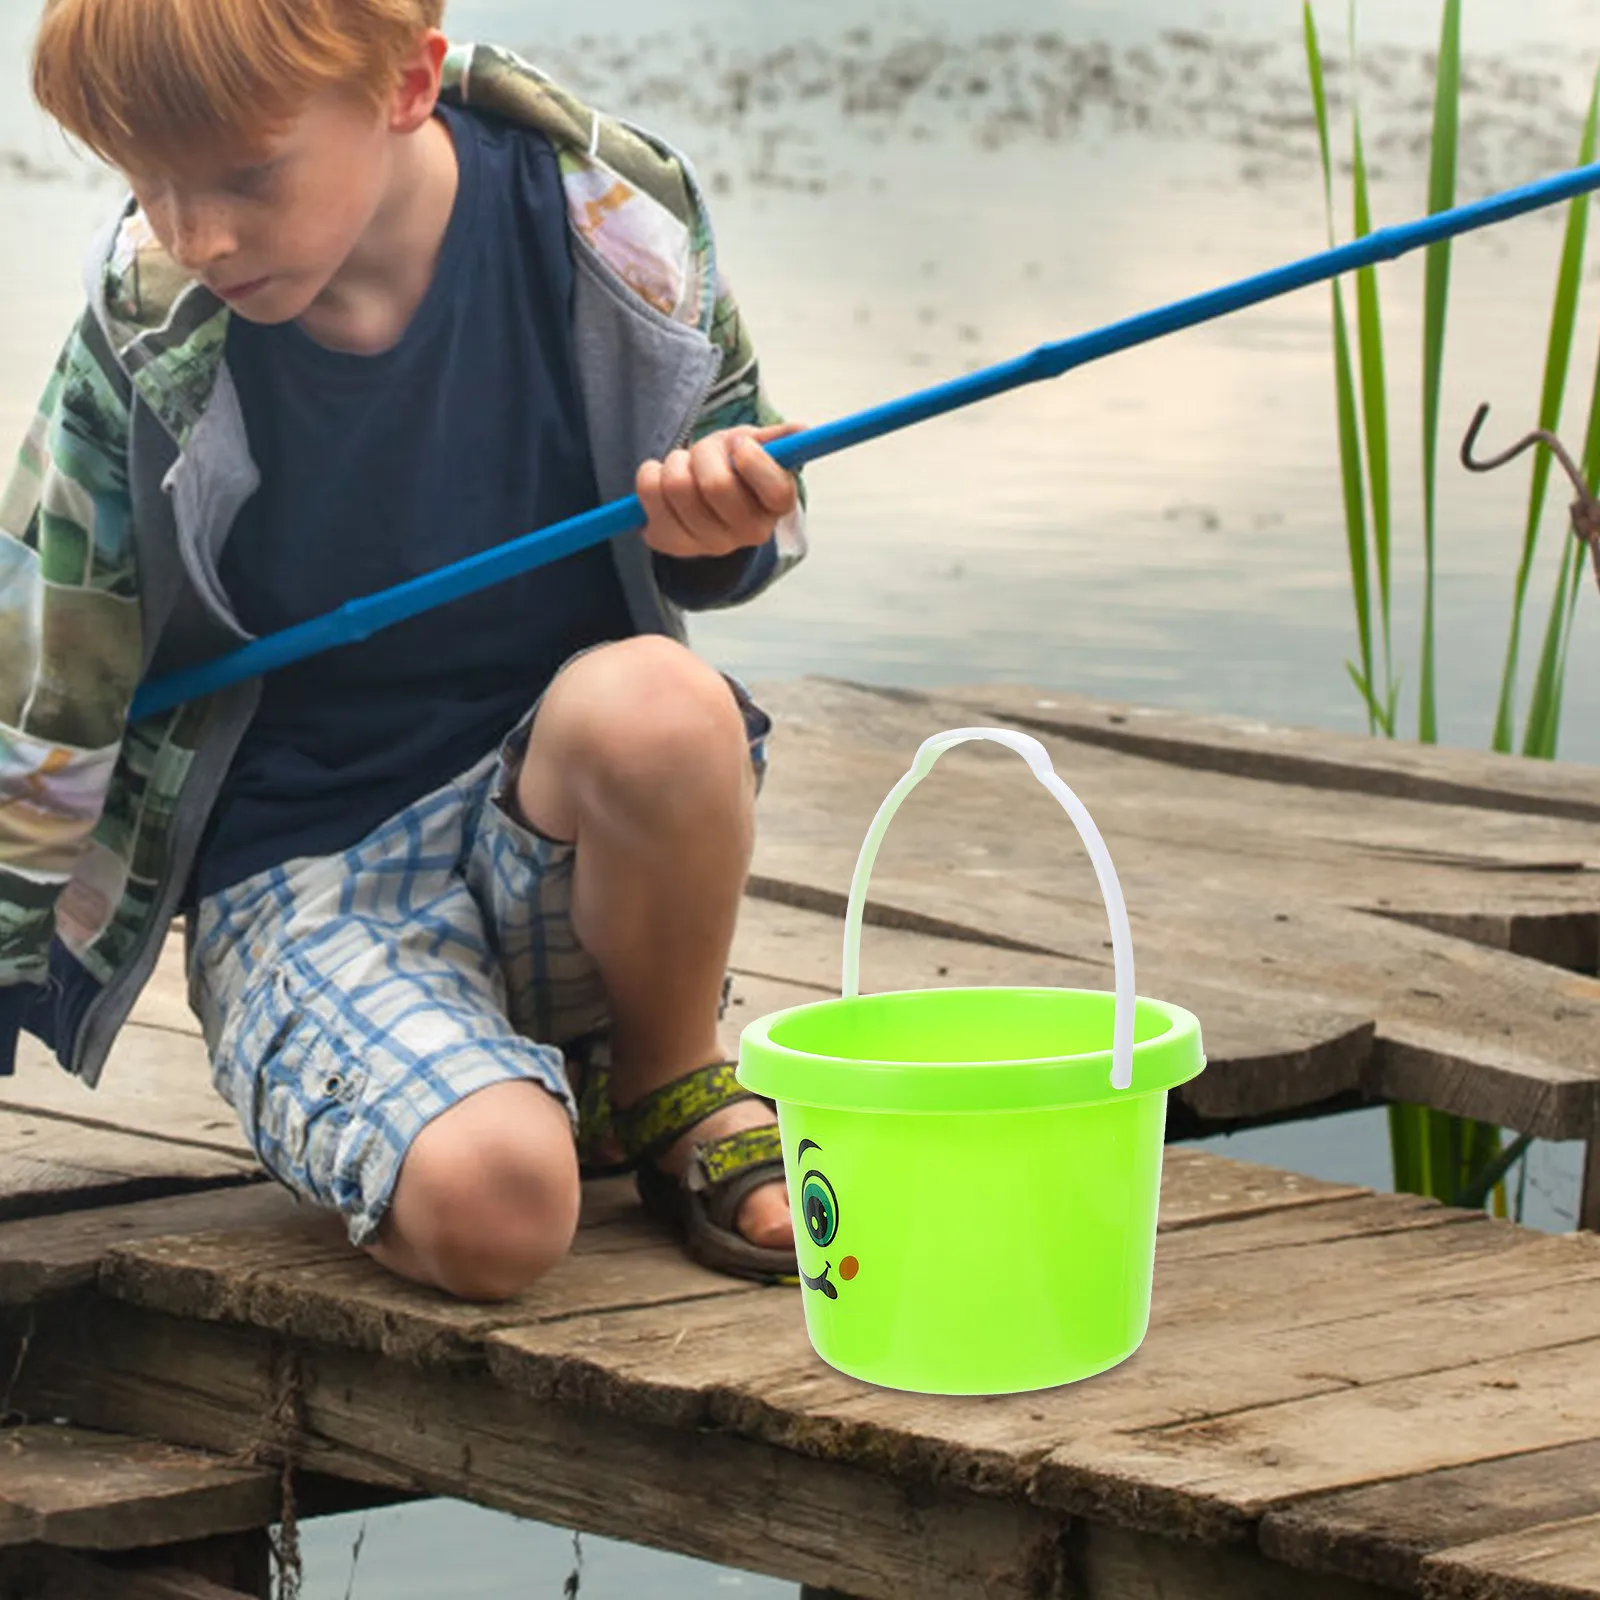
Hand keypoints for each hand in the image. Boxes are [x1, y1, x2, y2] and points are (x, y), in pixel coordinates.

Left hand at [637, 422, 802, 558]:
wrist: (702, 503)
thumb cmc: (734, 470)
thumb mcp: (758, 449)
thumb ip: (777, 439)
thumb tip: (800, 430)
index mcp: (776, 507)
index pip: (776, 489)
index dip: (753, 459)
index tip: (739, 445)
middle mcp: (746, 533)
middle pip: (717, 485)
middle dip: (705, 452)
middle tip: (705, 451)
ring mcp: (707, 544)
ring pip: (678, 485)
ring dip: (676, 461)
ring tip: (684, 466)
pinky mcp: (670, 542)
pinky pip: (649, 493)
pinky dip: (650, 474)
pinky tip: (663, 483)